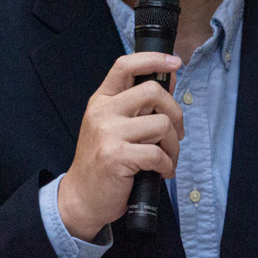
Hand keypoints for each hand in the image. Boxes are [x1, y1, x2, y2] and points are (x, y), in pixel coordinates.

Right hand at [57, 52, 182, 240]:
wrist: (81, 197)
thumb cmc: (102, 162)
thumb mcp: (114, 125)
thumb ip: (140, 103)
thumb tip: (169, 77)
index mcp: (101, 100)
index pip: (125, 66)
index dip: (153, 59)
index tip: (175, 63)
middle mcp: (102, 112)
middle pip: (153, 92)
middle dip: (175, 113)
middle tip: (176, 133)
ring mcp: (108, 133)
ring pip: (162, 124)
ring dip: (174, 146)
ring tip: (166, 158)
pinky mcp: (117, 156)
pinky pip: (158, 153)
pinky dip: (168, 166)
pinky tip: (162, 172)